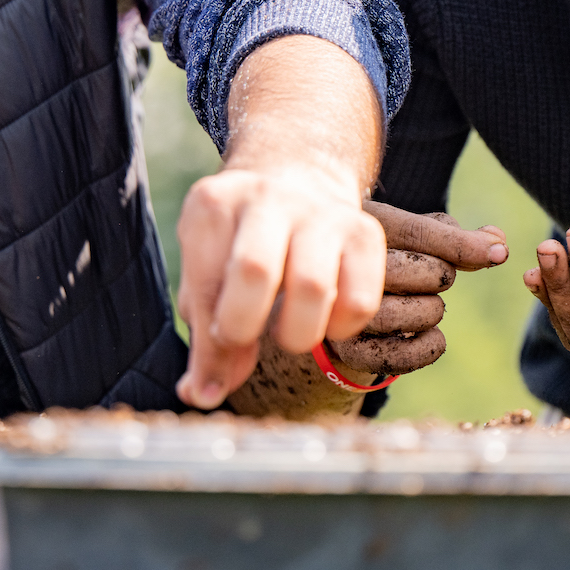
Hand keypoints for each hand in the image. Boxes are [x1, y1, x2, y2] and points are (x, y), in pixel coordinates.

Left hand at [176, 162, 385, 409]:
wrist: (295, 175)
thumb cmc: (237, 243)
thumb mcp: (207, 274)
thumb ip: (206, 337)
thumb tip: (204, 395)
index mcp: (214, 206)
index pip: (207, 282)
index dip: (211, 341)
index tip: (212, 373)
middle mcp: (267, 198)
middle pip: (255, 271)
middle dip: (246, 328)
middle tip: (250, 341)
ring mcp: (320, 212)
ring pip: (313, 287)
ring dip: (297, 333)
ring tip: (288, 332)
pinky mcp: (365, 231)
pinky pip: (360, 299)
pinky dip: (342, 329)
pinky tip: (325, 321)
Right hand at [328, 203, 508, 375]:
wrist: (336, 302)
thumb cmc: (387, 259)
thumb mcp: (411, 237)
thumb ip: (453, 237)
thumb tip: (498, 242)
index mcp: (362, 225)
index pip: (417, 232)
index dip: (463, 245)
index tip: (499, 253)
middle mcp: (344, 264)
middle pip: (415, 270)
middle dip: (440, 275)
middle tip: (434, 277)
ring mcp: (343, 311)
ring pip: (406, 314)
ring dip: (431, 311)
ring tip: (427, 306)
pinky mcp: (349, 349)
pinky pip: (399, 357)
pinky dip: (427, 348)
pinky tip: (431, 337)